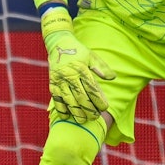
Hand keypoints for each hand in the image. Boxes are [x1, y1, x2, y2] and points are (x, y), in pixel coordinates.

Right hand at [40, 8, 114, 122]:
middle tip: (95, 117)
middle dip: (89, 109)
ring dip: (76, 112)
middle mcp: (69, 75)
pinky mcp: (52, 84)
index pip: (92, 88)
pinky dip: (61, 109)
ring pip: (68, 100)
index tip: (105, 108)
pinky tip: (67, 117)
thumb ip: (102, 67)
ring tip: (83, 120)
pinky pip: (56, 99)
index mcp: (81, 68)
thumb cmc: (78, 51)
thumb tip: (113, 78)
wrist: (58, 43)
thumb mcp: (92, 56)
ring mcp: (59, 80)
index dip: (99, 100)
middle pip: (80, 97)